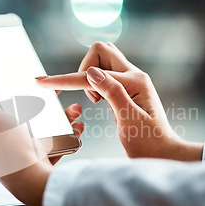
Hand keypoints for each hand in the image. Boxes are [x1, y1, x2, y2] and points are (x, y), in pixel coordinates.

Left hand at [0, 84, 83, 205]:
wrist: (35, 183)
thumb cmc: (11, 153)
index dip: (8, 96)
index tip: (23, 87)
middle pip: (19, 118)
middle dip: (41, 106)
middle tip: (54, 97)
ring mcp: (18, 156)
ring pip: (39, 130)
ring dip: (58, 119)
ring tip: (73, 112)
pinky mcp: (36, 163)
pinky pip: (52, 145)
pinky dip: (64, 136)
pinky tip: (75, 128)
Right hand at [36, 42, 202, 160]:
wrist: (163, 154)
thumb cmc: (148, 142)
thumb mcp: (129, 120)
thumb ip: (112, 93)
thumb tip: (92, 72)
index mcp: (135, 81)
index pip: (91, 76)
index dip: (65, 80)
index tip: (42, 82)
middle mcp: (134, 75)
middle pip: (100, 51)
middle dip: (84, 69)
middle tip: (93, 98)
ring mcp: (130, 80)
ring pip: (101, 60)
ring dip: (90, 77)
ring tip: (99, 102)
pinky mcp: (125, 88)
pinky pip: (104, 74)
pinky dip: (94, 85)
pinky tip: (101, 101)